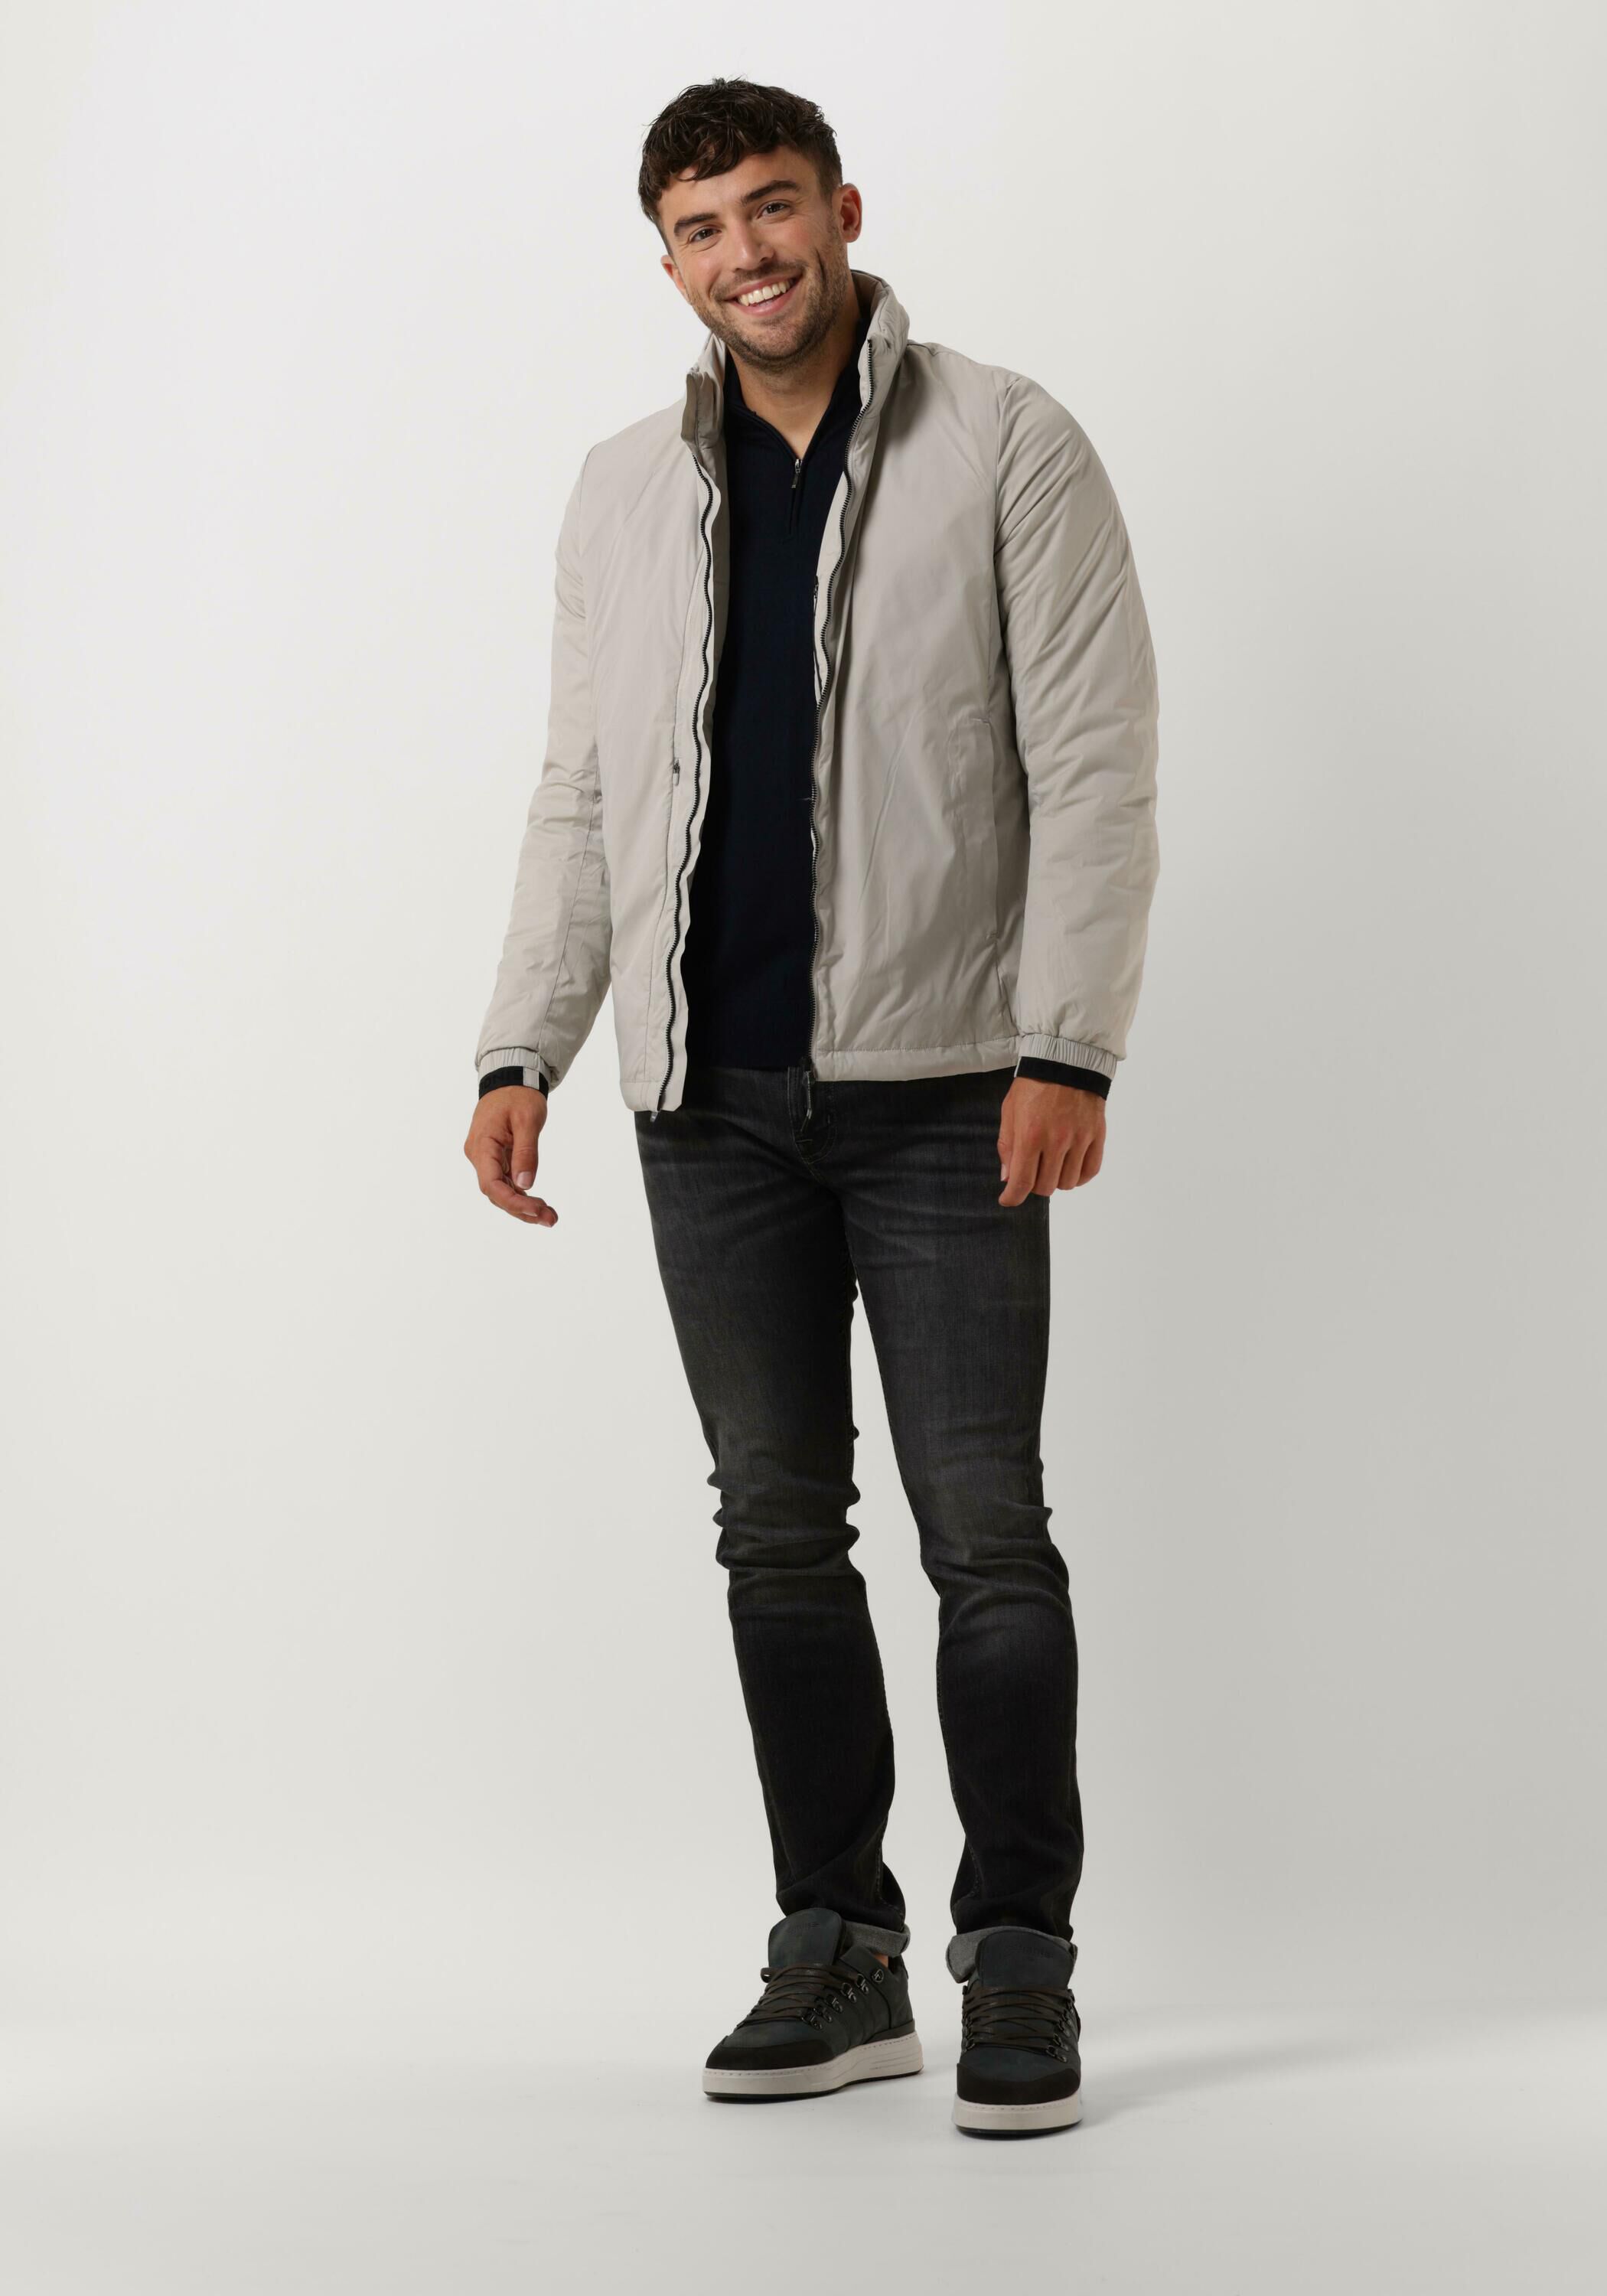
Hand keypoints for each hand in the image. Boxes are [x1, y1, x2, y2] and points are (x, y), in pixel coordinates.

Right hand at [464, 1085, 557, 1226]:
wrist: (511, 1078)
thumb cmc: (518, 1095)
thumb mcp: (527, 1121)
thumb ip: (526, 1152)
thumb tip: (525, 1185)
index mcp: (482, 1146)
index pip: (491, 1184)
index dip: (512, 1202)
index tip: (536, 1210)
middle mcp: (479, 1155)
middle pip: (496, 1192)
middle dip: (522, 1210)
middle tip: (550, 1219)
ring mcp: (486, 1158)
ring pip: (501, 1190)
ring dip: (524, 1206)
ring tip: (549, 1217)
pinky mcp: (495, 1158)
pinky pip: (506, 1181)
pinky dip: (522, 1194)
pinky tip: (539, 1205)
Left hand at [997, 1077, 1105, 1204]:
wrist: (1066, 1062)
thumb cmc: (1033, 1086)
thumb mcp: (1009, 1111)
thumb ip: (1007, 1146)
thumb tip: (1007, 1177)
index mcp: (1030, 1136)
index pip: (1022, 1182)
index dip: (1012, 1197)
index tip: (1008, 1199)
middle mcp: (1056, 1141)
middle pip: (1046, 1187)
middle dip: (1034, 1185)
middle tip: (1031, 1172)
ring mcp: (1079, 1140)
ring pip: (1068, 1183)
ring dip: (1056, 1180)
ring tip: (1051, 1165)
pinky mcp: (1096, 1136)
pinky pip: (1090, 1171)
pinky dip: (1079, 1177)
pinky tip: (1070, 1167)